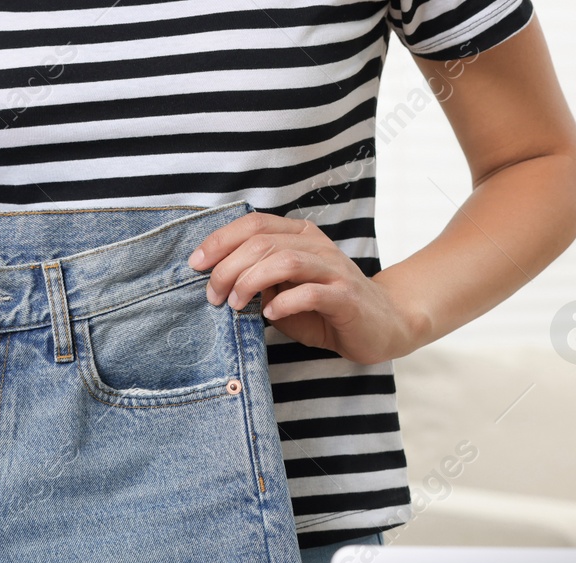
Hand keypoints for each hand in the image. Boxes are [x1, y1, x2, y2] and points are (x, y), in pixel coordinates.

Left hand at [188, 214, 428, 363]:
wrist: (380, 324)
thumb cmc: (323, 308)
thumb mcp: (282, 290)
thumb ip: (256, 280)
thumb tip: (215, 282)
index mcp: (298, 236)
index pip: (254, 224)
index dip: (220, 240)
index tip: (195, 263)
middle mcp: (315, 245)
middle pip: (262, 242)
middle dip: (228, 268)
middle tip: (213, 295)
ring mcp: (332, 269)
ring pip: (285, 260)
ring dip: (251, 282)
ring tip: (235, 305)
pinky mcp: (345, 297)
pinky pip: (311, 292)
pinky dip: (285, 302)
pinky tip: (270, 315)